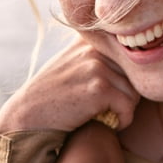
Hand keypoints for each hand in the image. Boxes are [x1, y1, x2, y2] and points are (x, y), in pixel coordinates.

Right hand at [0, 37, 138, 132]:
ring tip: (107, 115)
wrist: (27, 117)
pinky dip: (123, 121)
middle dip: (126, 93)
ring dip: (125, 108)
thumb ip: (95, 55)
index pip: (128, 54)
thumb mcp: (71, 63)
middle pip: (134, 73)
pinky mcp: (99, 88)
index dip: (125, 76)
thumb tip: (133, 54)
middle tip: (110, 108)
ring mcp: (96, 66)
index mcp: (89, 38)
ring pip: (135, 91)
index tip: (112, 93)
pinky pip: (129, 107)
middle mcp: (94, 47)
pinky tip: (108, 123)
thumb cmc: (51, 96)